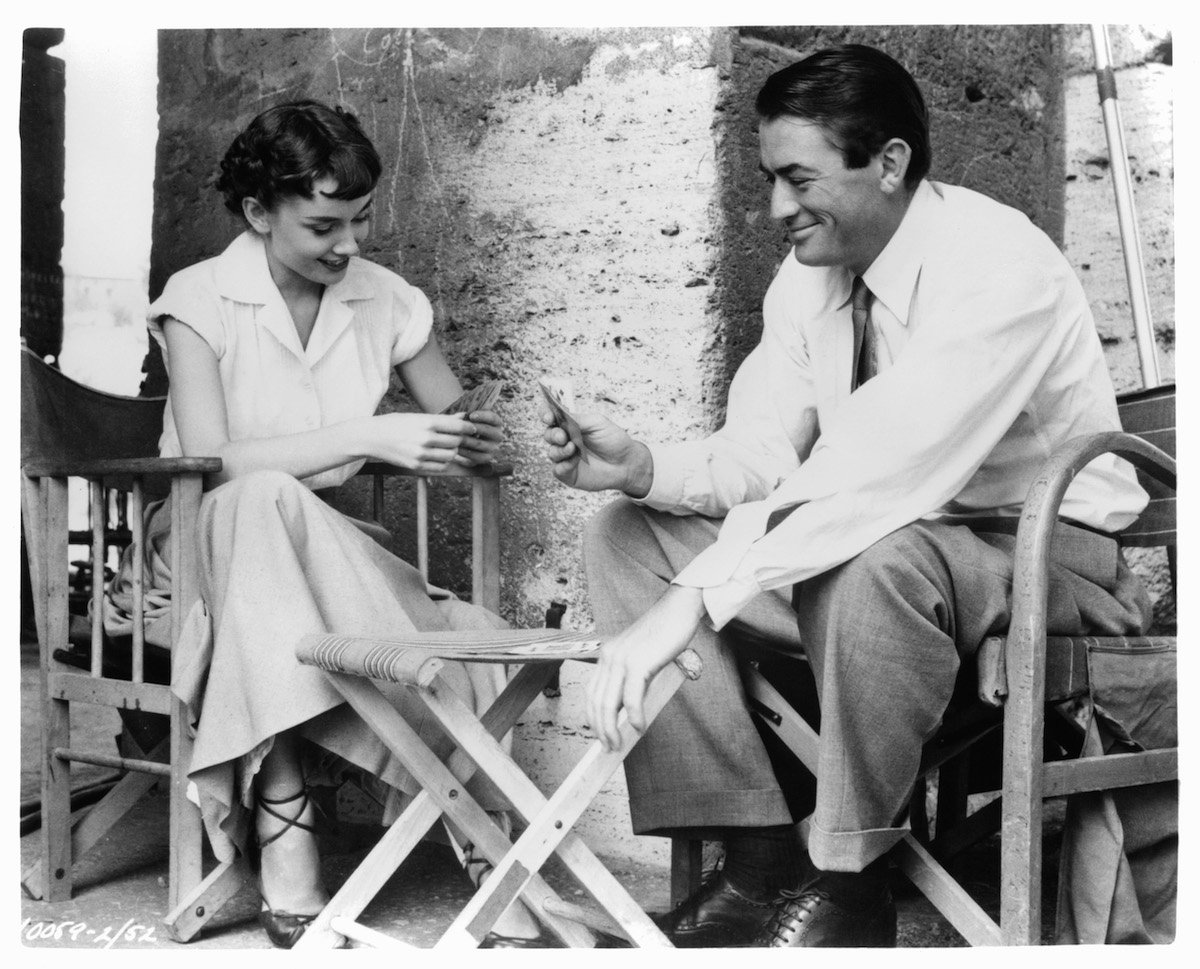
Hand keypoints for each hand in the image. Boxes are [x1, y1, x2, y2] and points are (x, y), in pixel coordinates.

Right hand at [365, 413, 474, 472]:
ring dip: (452, 451)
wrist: (372, 437)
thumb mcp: (418, 417)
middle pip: (456, 442)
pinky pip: (441, 467)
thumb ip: (442, 419)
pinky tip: (439, 455)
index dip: (468, 428)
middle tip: (458, 437)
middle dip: (460, 440)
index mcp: (426, 422)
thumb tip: (464, 417)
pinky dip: (444, 462)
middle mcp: (425, 439)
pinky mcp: (416, 466)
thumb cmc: (396, 423)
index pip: (457, 427)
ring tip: (447, 446)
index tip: (472, 429)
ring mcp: (420, 454)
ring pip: (451, 455)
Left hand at [452, 409, 502, 465]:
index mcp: (496, 423)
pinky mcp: (487, 458)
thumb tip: (462, 416)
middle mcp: (498, 435)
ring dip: (467, 440)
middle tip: (461, 427)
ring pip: (480, 443)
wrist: (469, 445)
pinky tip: (456, 448)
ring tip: (455, 437)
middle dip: (474, 427)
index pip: (493, 418)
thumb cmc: (469, 427)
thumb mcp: (469, 419)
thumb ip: (467, 415)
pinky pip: (476, 455)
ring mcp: (493, 447)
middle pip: (487, 430)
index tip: (471, 415)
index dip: (483, 416)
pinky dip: (466, 452)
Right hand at [541, 410, 652, 495]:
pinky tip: (575, 461)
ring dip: (560, 450)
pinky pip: (558, 470)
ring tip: (573, 448)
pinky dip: (564, 465)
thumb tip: (561, 417)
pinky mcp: (568, 474)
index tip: (548, 416)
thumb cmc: (613, 440)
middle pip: (548, 435)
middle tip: (563, 436)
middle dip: (553, 434)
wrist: (626, 462)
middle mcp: (565, 440)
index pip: (550, 417)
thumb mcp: (597, 423)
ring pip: (552, 453)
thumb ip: (578, 419)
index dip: (545, 415)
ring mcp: (565, 457)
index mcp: (570, 425)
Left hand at [587, 585, 706, 750]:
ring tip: (619, 744)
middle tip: (609, 747)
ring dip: (613, 729)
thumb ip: (632, 678)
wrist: (678, 610)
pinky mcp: (639, 662)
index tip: (599, 734)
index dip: (593, 717)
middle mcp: (609, 656)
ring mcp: (622, 659)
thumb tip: (630, 711)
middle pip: (597, 702)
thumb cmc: (664, 634)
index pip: (591, 692)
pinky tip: (639, 726)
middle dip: (601, 729)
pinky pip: (631, 697)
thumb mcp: (641, 657)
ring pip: (609, 703)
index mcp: (607, 655)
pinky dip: (634, 716)